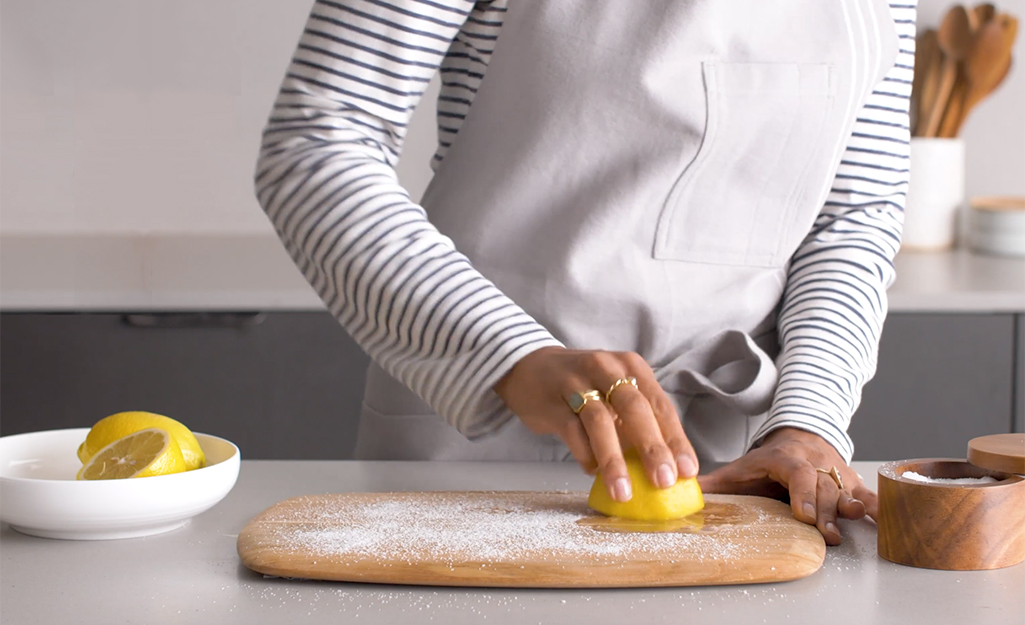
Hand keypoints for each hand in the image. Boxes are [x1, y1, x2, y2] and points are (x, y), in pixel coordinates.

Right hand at [494, 346, 698, 501]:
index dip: (676, 439)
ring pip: (600, 421)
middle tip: (663, 481)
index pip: (661, 405)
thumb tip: (666, 469)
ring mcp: (577, 382)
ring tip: (623, 492)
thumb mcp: (615, 392)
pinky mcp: (552, 400)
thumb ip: (638, 423)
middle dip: (651, 448)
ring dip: (613, 460)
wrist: (530, 368)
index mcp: (632, 367)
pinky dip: (585, 455)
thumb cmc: (585, 386)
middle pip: (634, 409)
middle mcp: (607, 369)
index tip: (688, 471)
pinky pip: (572, 431)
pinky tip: (592, 472)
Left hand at [698, 427, 874, 545]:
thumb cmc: (765, 461)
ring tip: (851, 523)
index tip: (804, 513)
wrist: (798, 435)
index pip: (795, 471)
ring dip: (848, 508)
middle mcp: (812, 461)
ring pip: (844, 488)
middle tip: (825, 532)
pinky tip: (887, 520)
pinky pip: (867, 492)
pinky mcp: (850, 481)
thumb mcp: (740, 468)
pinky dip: (876, 506)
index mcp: (783, 457)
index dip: (802, 490)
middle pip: (821, 484)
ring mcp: (834, 470)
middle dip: (824, 509)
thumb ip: (714, 484)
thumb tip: (684, 494)